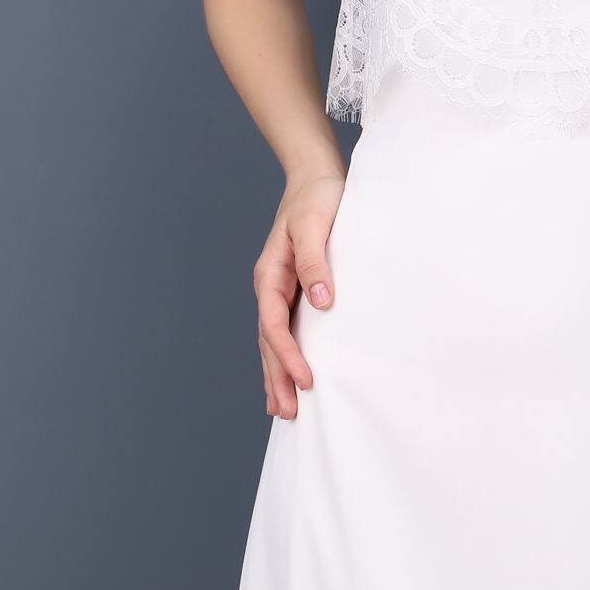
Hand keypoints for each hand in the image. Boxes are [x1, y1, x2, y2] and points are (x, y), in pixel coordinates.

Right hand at [253, 167, 346, 419]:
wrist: (315, 175)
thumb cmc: (317, 197)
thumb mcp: (315, 225)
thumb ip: (315, 262)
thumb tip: (321, 302)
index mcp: (270, 274)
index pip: (274, 325)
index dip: (288, 356)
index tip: (306, 381)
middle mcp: (270, 286)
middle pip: (268, 340)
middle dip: (276, 377)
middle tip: (287, 413)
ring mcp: (280, 288)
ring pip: (273, 339)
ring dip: (277, 372)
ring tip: (283, 408)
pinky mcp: (294, 287)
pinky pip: (285, 327)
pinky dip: (285, 353)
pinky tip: (292, 372)